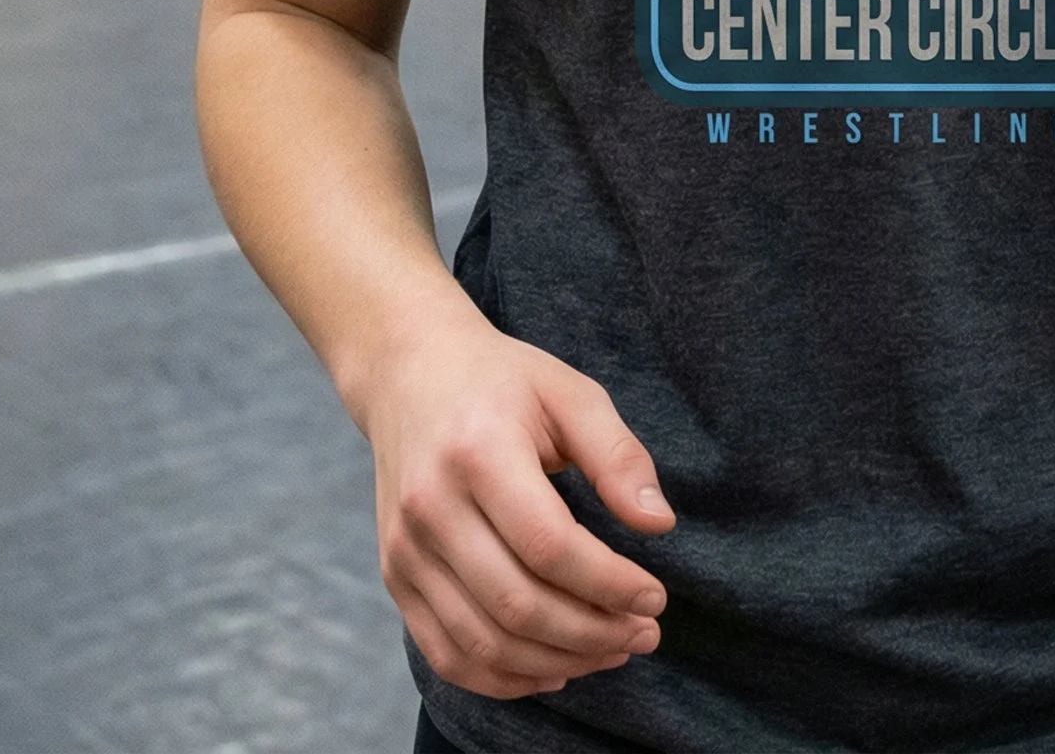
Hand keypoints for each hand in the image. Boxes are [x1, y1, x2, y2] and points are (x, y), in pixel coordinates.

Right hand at [365, 300, 673, 699]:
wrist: (411, 375)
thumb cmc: (503, 382)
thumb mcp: (569, 393)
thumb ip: (618, 455)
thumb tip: (660, 523)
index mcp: (477, 451)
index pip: (549, 545)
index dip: (609, 584)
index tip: (655, 597)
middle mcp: (430, 508)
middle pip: (517, 604)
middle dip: (592, 633)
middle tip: (645, 634)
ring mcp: (404, 550)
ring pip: (483, 642)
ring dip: (557, 661)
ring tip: (612, 651)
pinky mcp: (394, 577)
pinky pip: (447, 654)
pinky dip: (504, 677)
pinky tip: (555, 667)